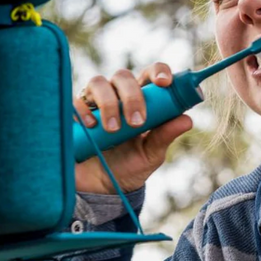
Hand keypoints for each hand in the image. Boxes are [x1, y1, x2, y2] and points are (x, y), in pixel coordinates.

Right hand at [73, 63, 192, 194]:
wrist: (101, 189)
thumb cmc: (129, 166)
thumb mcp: (150, 154)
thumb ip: (165, 136)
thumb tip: (187, 120)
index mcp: (141, 99)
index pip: (150, 74)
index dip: (158, 71)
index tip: (164, 83)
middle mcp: (116, 95)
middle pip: (123, 76)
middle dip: (132, 95)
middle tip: (137, 122)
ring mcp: (93, 102)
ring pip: (98, 82)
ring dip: (108, 103)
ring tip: (113, 129)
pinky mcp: (73, 113)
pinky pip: (75, 100)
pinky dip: (83, 110)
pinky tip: (91, 126)